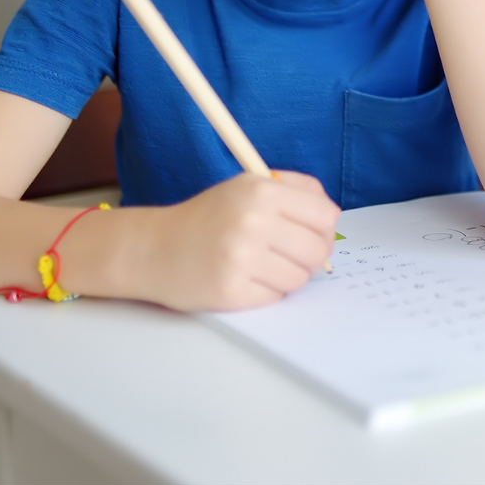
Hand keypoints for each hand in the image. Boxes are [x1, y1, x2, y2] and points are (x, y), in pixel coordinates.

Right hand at [130, 171, 339, 310]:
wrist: (152, 249)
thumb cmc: (206, 218)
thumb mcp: (246, 186)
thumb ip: (294, 191)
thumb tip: (332, 215)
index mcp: (260, 191)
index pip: (325, 216)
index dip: (323, 229)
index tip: (310, 234)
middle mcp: (252, 221)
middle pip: (318, 250)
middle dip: (309, 257)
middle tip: (287, 255)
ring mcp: (241, 258)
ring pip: (300, 278)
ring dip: (287, 276)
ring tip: (262, 267)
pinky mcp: (232, 291)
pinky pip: (276, 297)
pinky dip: (267, 292)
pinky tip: (245, 279)